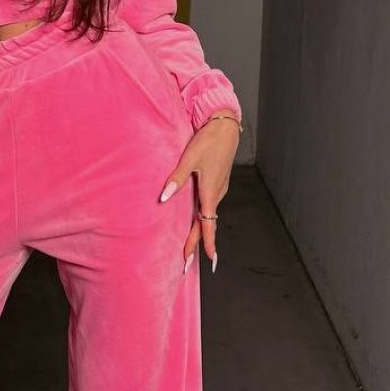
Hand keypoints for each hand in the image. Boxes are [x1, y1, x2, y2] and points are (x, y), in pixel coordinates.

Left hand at [158, 112, 239, 272]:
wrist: (225, 126)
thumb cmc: (208, 141)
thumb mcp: (190, 158)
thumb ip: (176, 179)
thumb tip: (164, 198)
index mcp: (210, 190)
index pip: (208, 223)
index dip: (207, 242)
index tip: (209, 260)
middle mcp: (216, 193)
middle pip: (206, 224)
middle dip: (197, 245)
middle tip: (186, 263)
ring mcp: (218, 189)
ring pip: (207, 215)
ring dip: (199, 232)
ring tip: (189, 248)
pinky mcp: (218, 183)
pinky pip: (209, 205)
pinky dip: (202, 218)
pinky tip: (196, 222)